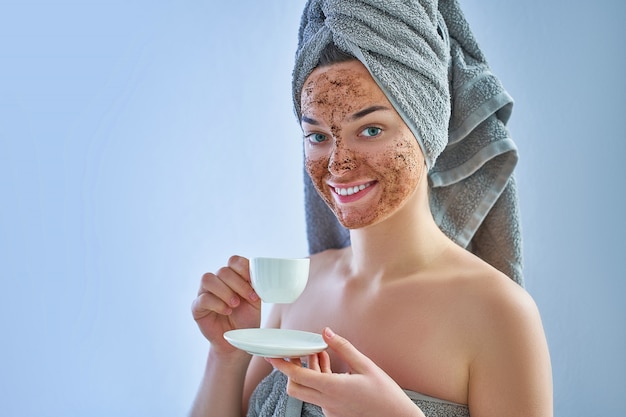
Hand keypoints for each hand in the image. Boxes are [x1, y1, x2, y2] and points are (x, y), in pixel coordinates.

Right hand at [191, 255, 261, 355]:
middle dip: (238, 284)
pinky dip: (217, 304)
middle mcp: (217, 281)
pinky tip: (227, 311)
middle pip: (223, 271)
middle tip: (248, 298)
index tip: (253, 281)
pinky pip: (203, 298)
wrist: (237, 342)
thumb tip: (259, 274)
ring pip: (208, 279)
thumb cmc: (246, 319)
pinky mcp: (197, 307)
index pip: (234, 261)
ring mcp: (204, 293)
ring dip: (225, 291)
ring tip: (235, 304)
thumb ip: (255, 286)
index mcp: (232, 277)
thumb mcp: (255, 301)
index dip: (243, 268)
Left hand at [268, 328, 423, 416]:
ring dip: (307, 372)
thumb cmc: (385, 393)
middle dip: (290, 370)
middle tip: (295, 352)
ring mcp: (330, 409)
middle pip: (294, 388)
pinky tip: (327, 365)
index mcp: (334, 388)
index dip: (282, 365)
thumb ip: (343, 348)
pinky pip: (317, 394)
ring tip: (318, 353)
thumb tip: (326, 332)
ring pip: (306, 391)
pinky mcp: (334, 411)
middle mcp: (328, 401)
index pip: (299, 376)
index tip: (272, 355)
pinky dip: (317, 379)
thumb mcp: (366, 365)